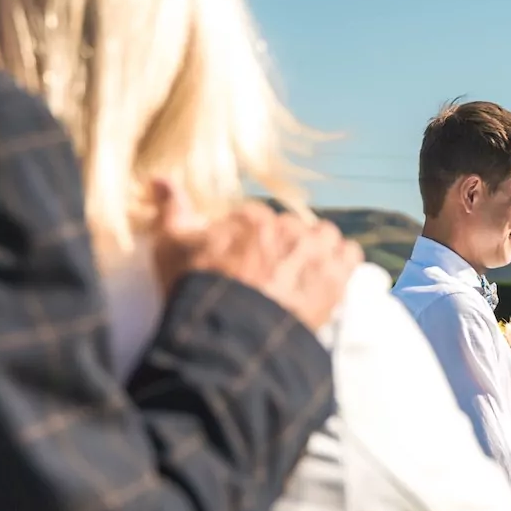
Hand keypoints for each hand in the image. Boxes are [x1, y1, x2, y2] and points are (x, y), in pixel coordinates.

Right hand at [151, 182, 361, 333]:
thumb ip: (171, 208)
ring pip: (324, 237)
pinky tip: (330, 277)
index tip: (240, 262)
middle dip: (281, 247)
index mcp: (251, 216)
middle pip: (290, 229)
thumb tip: (159, 176)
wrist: (229, 334)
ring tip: (300, 275)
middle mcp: (287, 227)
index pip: (256, 219)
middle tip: (268, 275)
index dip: (248, 240)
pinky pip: (351, 256)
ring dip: (315, 251)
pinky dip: (343, 264)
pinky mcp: (336, 279)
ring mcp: (314, 251)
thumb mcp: (171, 245)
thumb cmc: (196, 288)